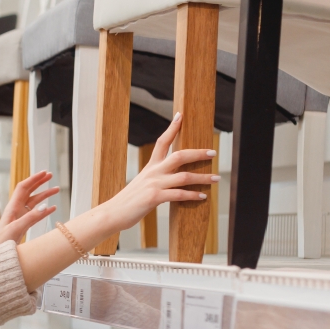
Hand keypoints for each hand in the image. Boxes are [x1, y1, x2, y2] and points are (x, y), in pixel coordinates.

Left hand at [0, 170, 60, 246]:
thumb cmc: (1, 242)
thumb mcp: (16, 229)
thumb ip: (30, 218)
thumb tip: (45, 206)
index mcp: (12, 208)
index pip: (24, 188)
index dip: (34, 179)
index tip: (44, 173)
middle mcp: (16, 210)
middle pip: (29, 191)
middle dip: (40, 182)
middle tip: (51, 175)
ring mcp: (20, 218)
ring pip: (35, 202)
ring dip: (45, 195)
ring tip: (56, 190)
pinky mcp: (24, 226)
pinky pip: (36, 215)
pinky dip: (45, 210)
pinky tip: (53, 208)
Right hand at [100, 113, 217, 231]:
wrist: (113, 213)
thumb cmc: (128, 201)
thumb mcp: (142, 184)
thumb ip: (156, 178)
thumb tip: (171, 178)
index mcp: (150, 167)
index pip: (161, 142)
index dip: (172, 128)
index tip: (181, 115)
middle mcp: (153, 172)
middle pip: (179, 156)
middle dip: (198, 153)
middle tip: (213, 152)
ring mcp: (154, 184)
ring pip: (184, 176)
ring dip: (203, 177)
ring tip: (216, 178)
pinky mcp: (154, 198)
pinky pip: (179, 194)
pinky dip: (193, 195)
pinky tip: (203, 196)